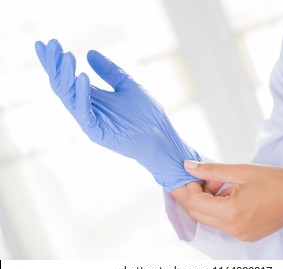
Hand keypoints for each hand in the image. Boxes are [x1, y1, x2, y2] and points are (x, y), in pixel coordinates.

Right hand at [34, 39, 201, 190]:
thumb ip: (109, 71)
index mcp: (92, 99)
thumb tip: (89, 52)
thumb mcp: (127, 86)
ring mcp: (89, 122)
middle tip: (49, 43)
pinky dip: (82, 93)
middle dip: (54, 65)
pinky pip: (84, 111)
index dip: (55, 62)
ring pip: (69, 97)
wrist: (161, 137)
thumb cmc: (147, 115)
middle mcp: (86, 110)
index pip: (67, 78)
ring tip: (65, 55)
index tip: (45, 43)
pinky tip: (82, 75)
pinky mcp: (96, 132)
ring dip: (65, 75)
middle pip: (62, 86)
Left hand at [183, 160, 282, 241]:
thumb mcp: (240, 171)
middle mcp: (234, 229)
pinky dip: (221, 209)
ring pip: (209, 219)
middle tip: (212, 178)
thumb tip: (188, 167)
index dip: (191, 187)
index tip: (199, 174)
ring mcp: (240, 235)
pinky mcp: (246, 235)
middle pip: (198, 214)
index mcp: (232, 213)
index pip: (195, 203)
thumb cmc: (275, 181)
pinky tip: (234, 195)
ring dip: (210, 201)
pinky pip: (223, 223)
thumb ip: (211, 170)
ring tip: (227, 185)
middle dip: (198, 194)